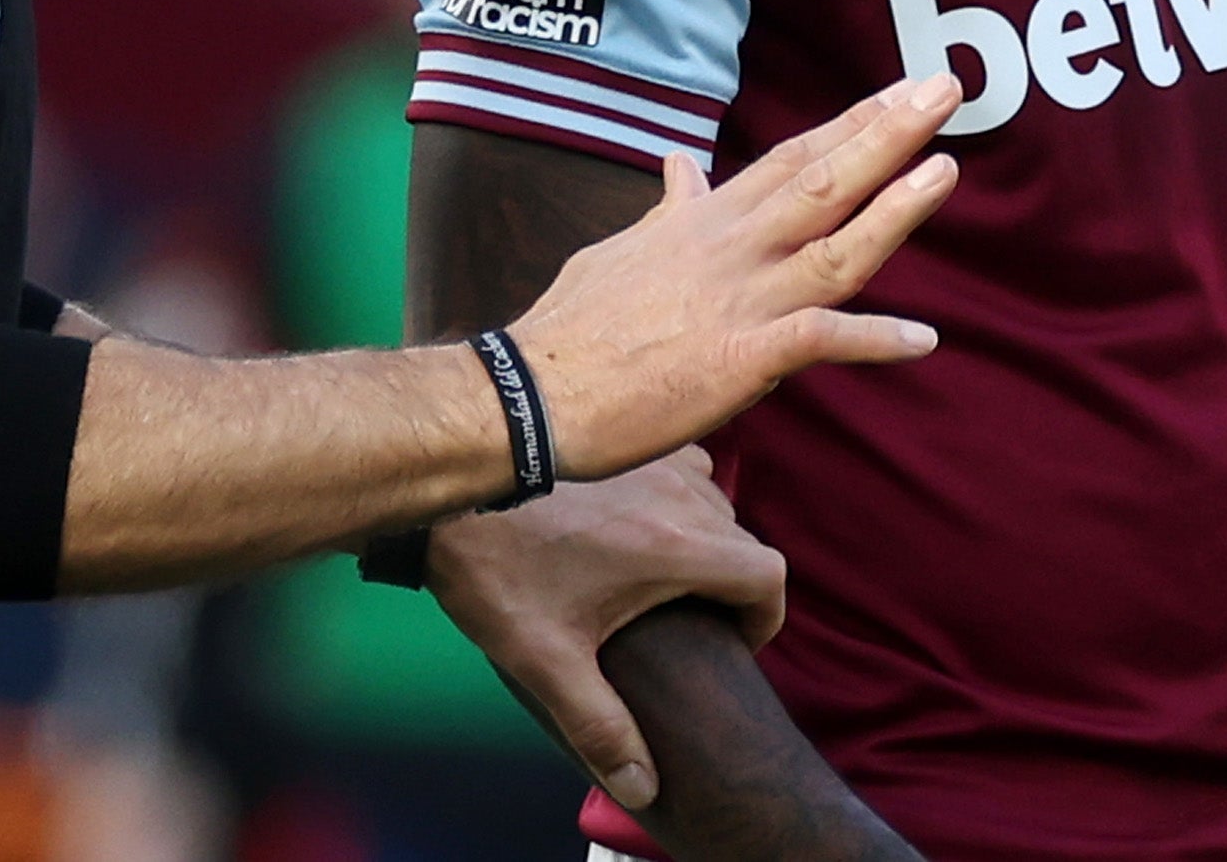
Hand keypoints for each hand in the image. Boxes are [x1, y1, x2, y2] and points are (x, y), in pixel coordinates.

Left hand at [430, 448, 783, 815]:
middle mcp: (680, 494)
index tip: (732, 644)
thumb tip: (642, 789)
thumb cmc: (499, 565)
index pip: (767, 577)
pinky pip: (680, 464)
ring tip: (659, 573)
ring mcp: (653, 457)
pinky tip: (632, 520)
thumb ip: (599, 725)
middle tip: (689, 621)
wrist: (459, 476)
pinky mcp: (622, 438)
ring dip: (703, 537)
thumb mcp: (544, 658)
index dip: (763, 618)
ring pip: (713, 499)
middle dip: (729, 586)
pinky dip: (676, 494)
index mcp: (675, 548)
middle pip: (741, 542)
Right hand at [510, 75, 959, 479]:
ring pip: (834, 248)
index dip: (850, 123)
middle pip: (823, 182)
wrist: (535, 390)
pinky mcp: (738, 359)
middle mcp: (732, 249)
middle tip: (943, 90)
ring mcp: (740, 301)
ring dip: (894, 210)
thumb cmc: (574, 326)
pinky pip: (818, 342)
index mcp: (706, 221)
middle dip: (887, 134)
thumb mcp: (620, 247)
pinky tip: (923, 338)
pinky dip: (873, 340)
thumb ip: (668, 209)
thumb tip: (682, 165)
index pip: (791, 158)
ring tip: (945, 170)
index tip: (899, 90)